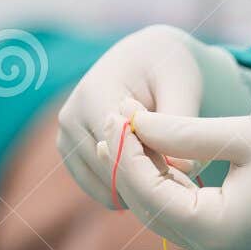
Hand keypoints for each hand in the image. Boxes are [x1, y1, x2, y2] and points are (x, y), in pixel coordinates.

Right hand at [56, 26, 211, 207]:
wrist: (145, 58)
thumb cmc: (167, 68)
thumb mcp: (181, 86)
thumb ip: (181, 126)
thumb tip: (183, 170)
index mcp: (93, 95)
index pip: (118, 150)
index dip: (154, 169)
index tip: (186, 174)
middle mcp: (70, 117)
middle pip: (108, 171)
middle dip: (146, 182)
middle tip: (182, 185)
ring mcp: (64, 136)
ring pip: (101, 186)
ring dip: (135, 191)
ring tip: (169, 181)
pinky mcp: (68, 151)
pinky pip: (97, 187)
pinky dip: (124, 191)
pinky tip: (152, 180)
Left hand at [108, 108, 250, 249]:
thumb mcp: (245, 136)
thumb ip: (184, 134)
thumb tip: (130, 123)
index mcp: (215, 228)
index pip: (150, 188)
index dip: (127, 149)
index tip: (113, 112)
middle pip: (151, 208)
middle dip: (129, 166)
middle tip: (110, 121)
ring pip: (167, 224)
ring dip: (143, 189)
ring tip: (118, 147)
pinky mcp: (241, 248)